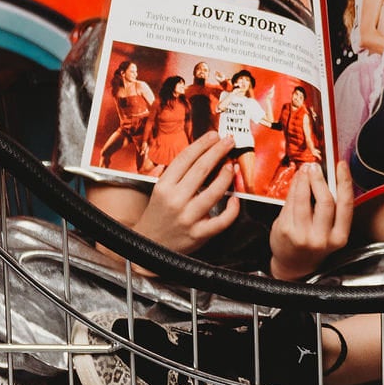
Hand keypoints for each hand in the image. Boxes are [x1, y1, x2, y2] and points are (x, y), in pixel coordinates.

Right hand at [133, 134, 241, 253]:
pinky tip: (236, 199)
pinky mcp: (198, 235)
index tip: (214, 135)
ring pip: (214, 192)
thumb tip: (204, 154)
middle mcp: (175, 200)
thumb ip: (179, 175)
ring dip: (226, 176)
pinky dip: (232, 209)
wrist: (147, 249)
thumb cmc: (157, 216)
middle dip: (218, 151)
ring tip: (232, 165)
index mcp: (164, 186)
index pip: (185, 158)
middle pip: (201, 169)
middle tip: (229, 141)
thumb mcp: (160, 191)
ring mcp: (187, 218)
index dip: (202, 144)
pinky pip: (221, 220)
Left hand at [269, 161, 354, 280]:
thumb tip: (327, 175)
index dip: (344, 181)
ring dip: (304, 180)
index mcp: (339, 237)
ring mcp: (302, 235)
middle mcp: (322, 238)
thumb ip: (332, 208)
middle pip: (325, 201)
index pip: (345, 204)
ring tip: (304, 171)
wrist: (294, 265)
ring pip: (304, 200)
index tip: (341, 165)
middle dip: (320, 179)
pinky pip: (290, 204)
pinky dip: (293, 189)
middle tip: (316, 167)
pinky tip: (296, 182)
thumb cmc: (314, 243)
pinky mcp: (286, 231)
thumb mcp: (330, 231)